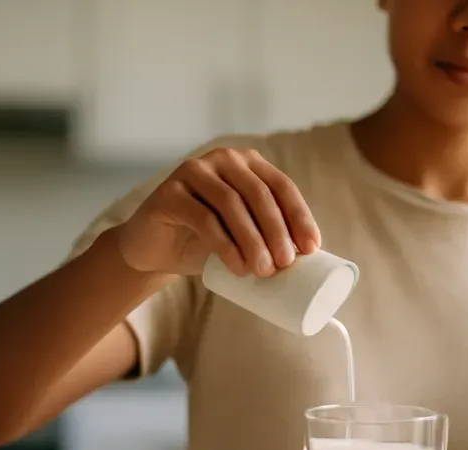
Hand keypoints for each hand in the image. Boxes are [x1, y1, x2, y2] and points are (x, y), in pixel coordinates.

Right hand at [116, 147, 320, 277]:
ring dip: (253, 240)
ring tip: (263, 271)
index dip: (299, 216)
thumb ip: (269, 235)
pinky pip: (203, 217)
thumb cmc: (207, 242)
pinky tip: (237, 266)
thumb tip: (311, 259)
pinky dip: (225, 245)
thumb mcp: (244, 234)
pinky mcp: (169, 192)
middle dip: (277, 231)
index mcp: (248, 164)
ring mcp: (194, 171)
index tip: (312, 248)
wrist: (155, 250)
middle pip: (259, 194)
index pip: (282, 186)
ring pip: (232, 204)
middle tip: (285, 264)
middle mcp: (223, 160)